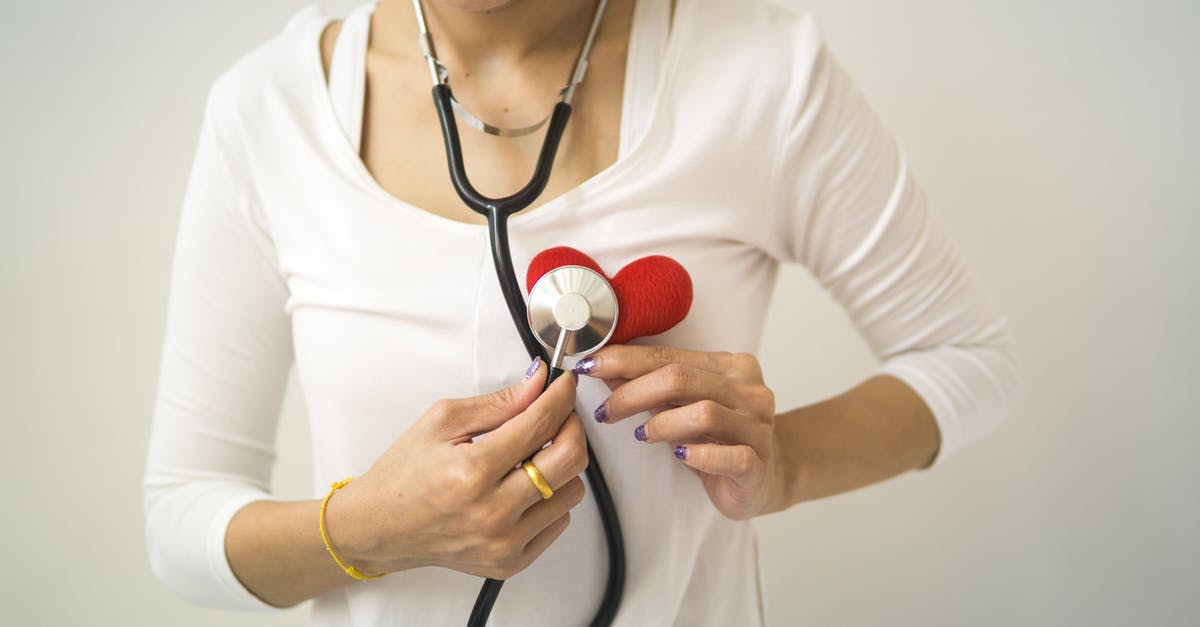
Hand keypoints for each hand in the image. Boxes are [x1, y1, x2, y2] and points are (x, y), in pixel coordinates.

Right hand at [324, 359, 587, 579]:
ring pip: (572, 492)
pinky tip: (523, 487)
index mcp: (473, 470)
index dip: (560, 397)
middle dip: (572, 427)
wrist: (379, 527)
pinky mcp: (511, 561)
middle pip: (570, 459)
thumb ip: (498, 402)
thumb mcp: (442, 421)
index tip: (564, 385)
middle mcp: (493, 511)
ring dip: (561, 465)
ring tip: (533, 455)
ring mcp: (504, 541)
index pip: (540, 423)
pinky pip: (559, 522)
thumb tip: (538, 383)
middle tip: (558, 415)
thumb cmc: (404, 474)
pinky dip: (551, 498)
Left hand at [577, 345, 782, 519]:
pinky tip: (681, 455)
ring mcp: (758, 426)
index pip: (669, 356)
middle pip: (682, 379)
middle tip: (607, 410)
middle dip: (633, 392)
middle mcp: (748, 390)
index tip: (590, 366)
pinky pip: (731, 456)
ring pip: (704, 413)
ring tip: (642, 435)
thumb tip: (603, 368)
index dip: (625, 360)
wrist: (765, 477)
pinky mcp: (759, 463)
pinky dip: (700, 455)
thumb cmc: (719, 438)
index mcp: (729, 366)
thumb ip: (650, 386)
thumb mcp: (682, 406)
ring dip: (662, 423)